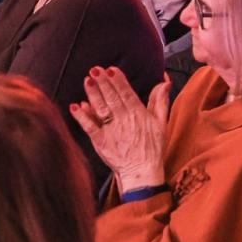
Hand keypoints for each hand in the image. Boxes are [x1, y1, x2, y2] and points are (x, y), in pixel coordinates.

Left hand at [70, 67, 168, 191]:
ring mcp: (111, 131)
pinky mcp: (100, 142)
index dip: (118, 81)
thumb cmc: (153, 147)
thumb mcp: (161, 123)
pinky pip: (90, 127)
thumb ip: (161, 101)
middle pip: (112, 99)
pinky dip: (82, 117)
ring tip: (87, 81)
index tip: (111, 69)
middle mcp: (124, 121)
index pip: (127, 94)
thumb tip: (164, 82)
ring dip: (93, 94)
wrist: (142, 172)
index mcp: (139, 115)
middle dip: (103, 83)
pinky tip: (76, 106)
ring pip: (100, 109)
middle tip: (95, 69)